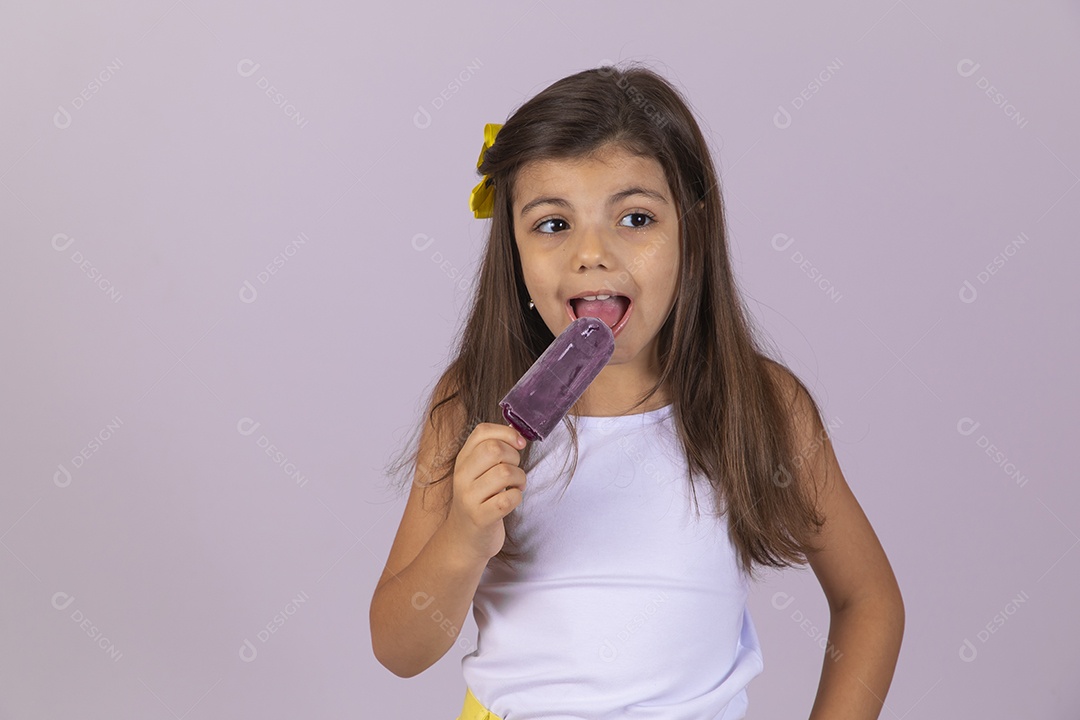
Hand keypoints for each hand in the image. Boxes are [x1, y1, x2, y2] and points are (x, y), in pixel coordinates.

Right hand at [444, 423, 527, 561]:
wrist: (464, 539)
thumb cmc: (479, 500)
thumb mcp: (478, 472)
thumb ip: (492, 452)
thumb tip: (517, 434)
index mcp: (462, 460)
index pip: (482, 432)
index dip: (507, 433)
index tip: (519, 444)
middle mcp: (462, 476)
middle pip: (494, 450)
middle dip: (515, 457)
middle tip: (515, 470)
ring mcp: (469, 498)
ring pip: (505, 473)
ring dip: (520, 478)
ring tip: (517, 486)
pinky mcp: (481, 518)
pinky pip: (508, 499)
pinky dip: (517, 497)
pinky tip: (512, 500)